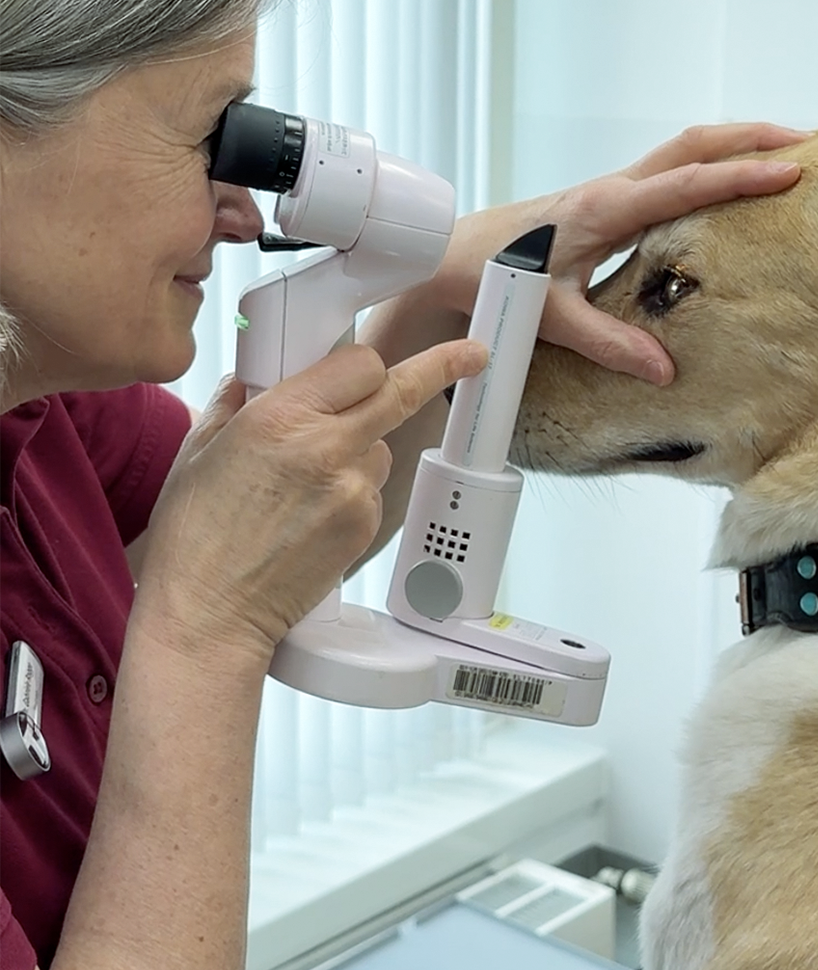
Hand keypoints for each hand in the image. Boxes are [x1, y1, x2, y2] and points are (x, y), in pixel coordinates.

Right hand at [134, 339, 486, 657]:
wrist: (210, 614)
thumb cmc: (194, 537)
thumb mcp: (200, 449)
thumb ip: (237, 399)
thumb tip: (257, 374)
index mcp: (281, 418)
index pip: (360, 363)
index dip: (364, 360)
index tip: (380, 355)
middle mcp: (326, 449)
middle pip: (400, 393)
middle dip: (441, 367)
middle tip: (472, 354)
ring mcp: (353, 491)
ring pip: (382, 446)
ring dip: (360, 446)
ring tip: (304, 482)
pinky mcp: (365, 527)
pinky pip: (371, 490)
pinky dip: (351, 490)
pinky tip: (309, 514)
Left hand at [426, 122, 807, 383]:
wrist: (449, 255)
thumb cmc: (493, 277)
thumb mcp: (553, 316)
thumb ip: (610, 343)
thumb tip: (665, 371)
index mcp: (605, 209)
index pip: (685, 184)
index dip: (740, 177)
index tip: (791, 171)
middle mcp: (610, 189)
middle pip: (693, 144)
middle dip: (751, 138)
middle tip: (809, 143)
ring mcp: (608, 190)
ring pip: (680, 151)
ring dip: (731, 146)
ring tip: (783, 154)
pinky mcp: (603, 201)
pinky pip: (665, 172)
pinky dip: (705, 166)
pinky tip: (724, 188)